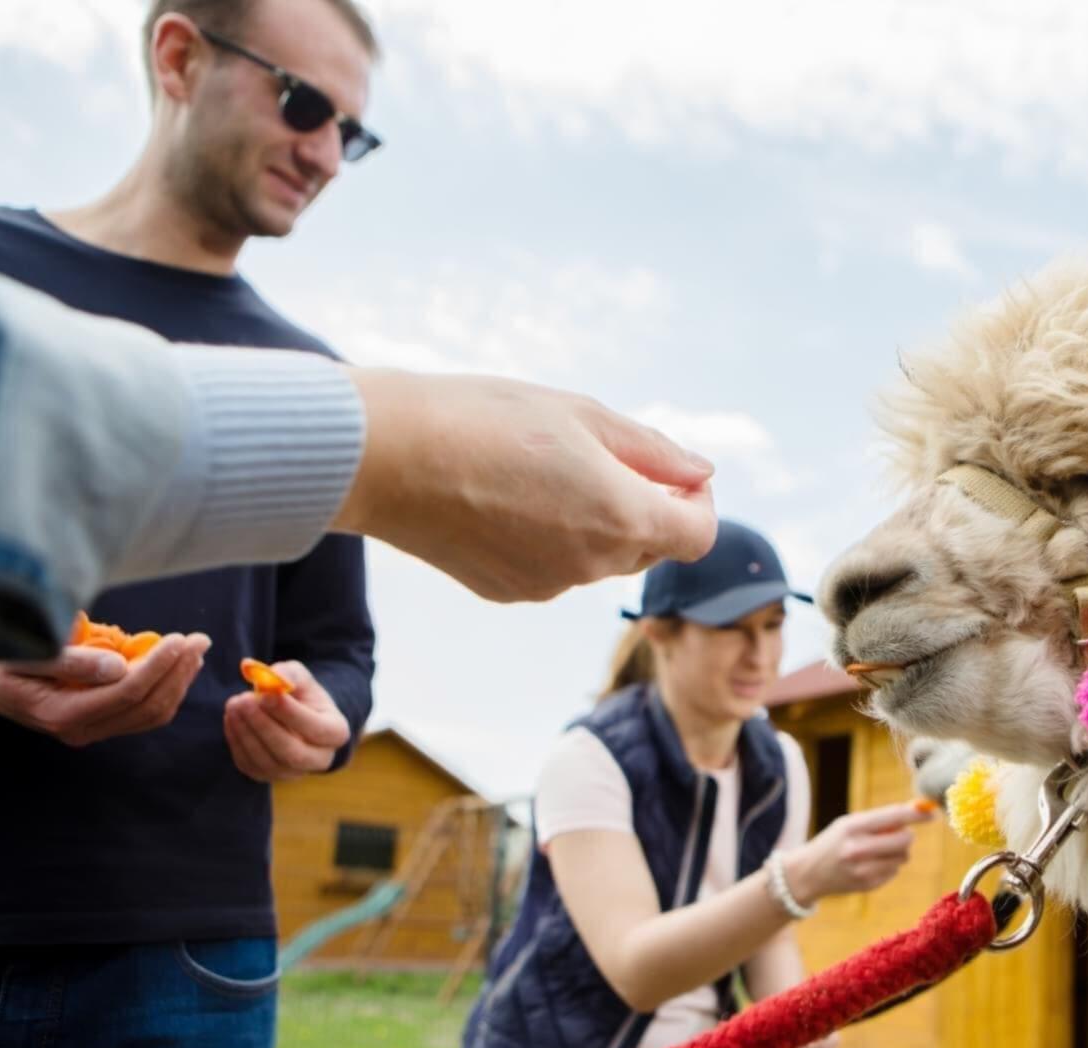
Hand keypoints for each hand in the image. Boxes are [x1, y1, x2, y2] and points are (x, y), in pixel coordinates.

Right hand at [0, 635, 209, 745]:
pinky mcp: (100, 724)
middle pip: (147, 707)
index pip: (127, 693)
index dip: (159, 665)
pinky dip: (167, 688)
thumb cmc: (1, 662)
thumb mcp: (26, 655)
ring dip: (179, 681)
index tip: (181, 639)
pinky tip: (178, 666)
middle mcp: (82, 730)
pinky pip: (144, 712)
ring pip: (152, 714)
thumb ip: (70, 662)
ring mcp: (92, 731)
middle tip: (200, 640)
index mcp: (63, 714)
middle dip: (178, 672)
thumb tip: (120, 666)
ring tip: (195, 650)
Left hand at [222, 660, 350, 781]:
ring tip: (234, 705)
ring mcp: (293, 772)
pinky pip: (249, 765)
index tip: (266, 695)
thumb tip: (273, 678)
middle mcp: (319, 758)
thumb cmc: (300, 694)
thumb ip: (289, 675)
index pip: (317, 729)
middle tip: (244, 701)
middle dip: (264, 727)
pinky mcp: (268, 776)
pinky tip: (232, 718)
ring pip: (267, 761)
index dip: (290, 714)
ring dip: (246, 732)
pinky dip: (237, 741)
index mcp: (336, 732)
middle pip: (292, 753)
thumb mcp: (300, 678)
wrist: (293, 715)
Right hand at [336, 371, 718, 602]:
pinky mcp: (508, 591)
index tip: (667, 471)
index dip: (695, 501)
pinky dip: (549, 538)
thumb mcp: (582, 415)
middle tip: (600, 457)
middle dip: (644, 506)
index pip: (698, 535)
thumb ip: (653, 450)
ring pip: (598, 556)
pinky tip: (505, 497)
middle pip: (649, 547)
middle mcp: (593, 564)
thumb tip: (701, 474)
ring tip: (538, 467)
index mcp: (623, 517)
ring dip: (592, 520)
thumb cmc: (486, 419)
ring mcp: (549, 585)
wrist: (387, 457)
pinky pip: (553, 568)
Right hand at [783, 802, 933, 903]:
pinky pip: (895, 871)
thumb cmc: (834, 842)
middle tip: (896, 835)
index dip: (916, 814)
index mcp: (852, 827)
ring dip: (897, 852)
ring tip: (877, 851)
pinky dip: (889, 866)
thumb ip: (879, 820)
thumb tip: (917, 813)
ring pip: (902, 857)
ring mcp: (863, 870)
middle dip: (906, 836)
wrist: (808, 873)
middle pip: (904, 840)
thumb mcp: (849, 824)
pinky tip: (870, 865)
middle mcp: (857, 849)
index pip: (893, 817)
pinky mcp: (868, 885)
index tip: (932, 811)